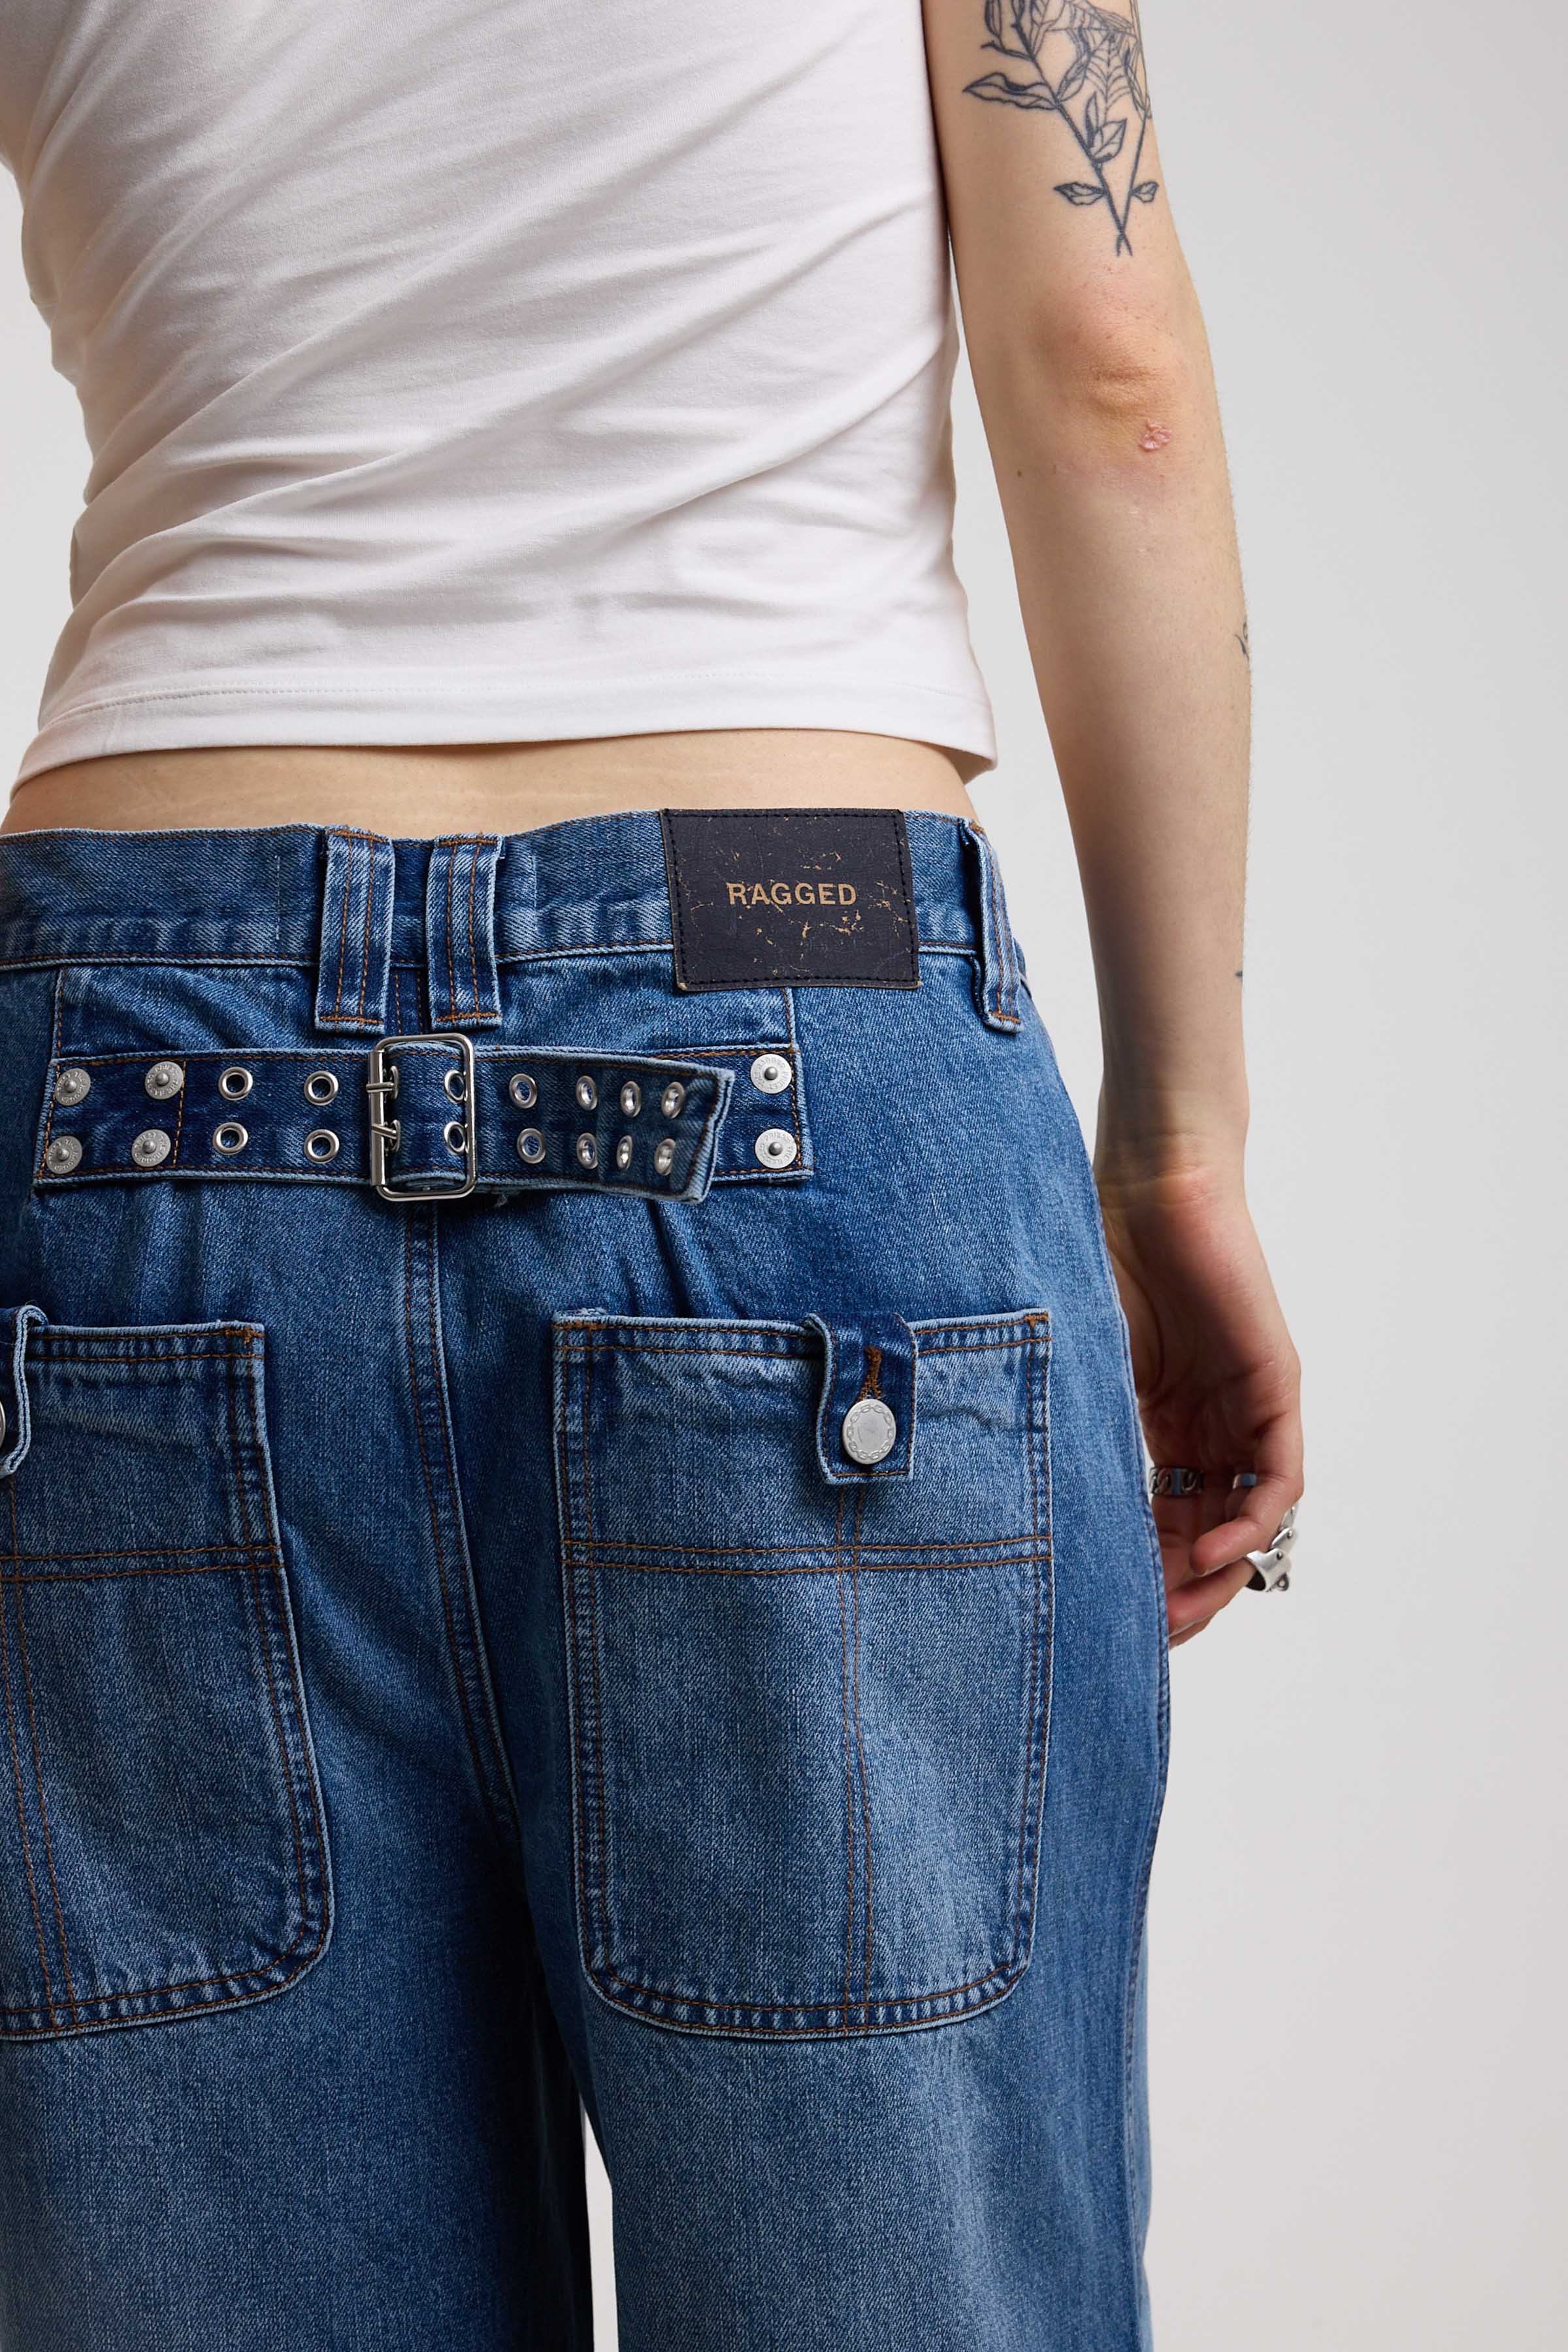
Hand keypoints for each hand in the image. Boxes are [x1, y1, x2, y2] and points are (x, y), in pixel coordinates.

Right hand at [1095, 1158, 1302, 1647]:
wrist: (1145, 1182)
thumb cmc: (1094, 1254)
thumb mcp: (1072, 1367)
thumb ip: (1064, 1430)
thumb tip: (1000, 1508)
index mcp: (1156, 1419)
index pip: (1159, 1520)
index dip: (1139, 1575)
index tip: (1104, 1620)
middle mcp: (1207, 1422)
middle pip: (1205, 1532)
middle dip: (1176, 1592)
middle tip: (1142, 1637)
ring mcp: (1244, 1406)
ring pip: (1248, 1518)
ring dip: (1217, 1574)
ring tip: (1175, 1611)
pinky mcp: (1275, 1387)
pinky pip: (1279, 1478)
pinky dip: (1252, 1523)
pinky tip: (1213, 1552)